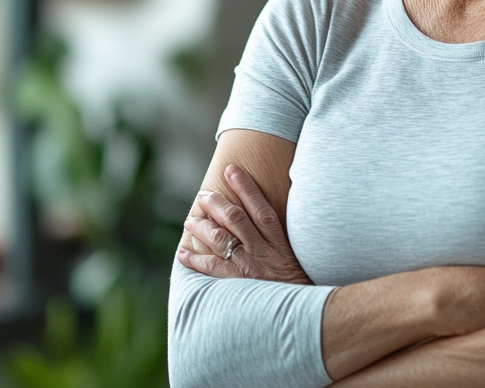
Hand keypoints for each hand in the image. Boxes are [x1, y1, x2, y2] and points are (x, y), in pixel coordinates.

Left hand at [177, 164, 312, 284]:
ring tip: (190, 220)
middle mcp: (263, 251)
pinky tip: (183, 254)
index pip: (261, 208)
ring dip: (201, 226)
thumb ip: (283, 238)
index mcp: (279, 242)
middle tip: (203, 196)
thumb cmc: (299, 285)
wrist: (302, 314)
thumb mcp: (298, 257)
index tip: (231, 170)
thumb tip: (268, 216)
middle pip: (235, 218)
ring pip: (220, 238)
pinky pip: (212, 267)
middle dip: (216, 203)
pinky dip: (195, 259)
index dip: (246, 187)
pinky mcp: (238, 283)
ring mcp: (249, 267)